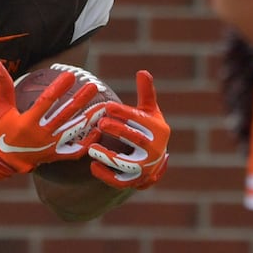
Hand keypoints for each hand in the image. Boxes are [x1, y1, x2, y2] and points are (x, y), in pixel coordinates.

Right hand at [0, 62, 101, 178]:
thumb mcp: (0, 108)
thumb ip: (4, 86)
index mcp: (27, 121)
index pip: (47, 101)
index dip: (59, 88)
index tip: (70, 76)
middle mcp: (40, 134)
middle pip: (65, 114)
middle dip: (81, 99)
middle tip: (93, 86)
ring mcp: (49, 146)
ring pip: (73, 131)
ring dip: (89, 118)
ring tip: (102, 107)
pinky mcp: (53, 155)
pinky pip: (74, 150)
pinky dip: (87, 142)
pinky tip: (97, 132)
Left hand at [86, 71, 169, 189]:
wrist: (153, 161)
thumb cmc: (147, 130)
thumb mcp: (149, 112)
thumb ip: (146, 94)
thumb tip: (143, 71)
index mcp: (159, 130)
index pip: (141, 120)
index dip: (124, 113)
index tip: (107, 106)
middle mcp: (156, 150)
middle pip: (137, 140)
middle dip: (119, 131)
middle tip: (100, 122)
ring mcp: (146, 167)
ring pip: (129, 164)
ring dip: (110, 156)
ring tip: (92, 147)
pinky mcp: (135, 181)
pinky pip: (120, 181)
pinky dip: (106, 175)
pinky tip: (92, 165)